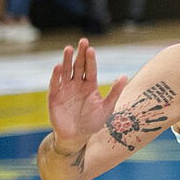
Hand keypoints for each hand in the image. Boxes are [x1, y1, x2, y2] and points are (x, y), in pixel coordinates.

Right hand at [47, 39, 127, 153]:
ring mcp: (65, 89)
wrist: (77, 137)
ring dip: (66, 60)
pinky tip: (58, 66)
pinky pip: (55, 83)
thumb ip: (115, 92)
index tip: (91, 48)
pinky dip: (56, 75)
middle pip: (78, 66)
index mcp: (89, 86)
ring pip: (66, 71)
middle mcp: (77, 85)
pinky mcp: (54, 96)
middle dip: (80, 54)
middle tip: (82, 41)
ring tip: (69, 49)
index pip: (90, 69)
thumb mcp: (107, 107)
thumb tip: (124, 76)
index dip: (91, 59)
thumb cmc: (92, 122)